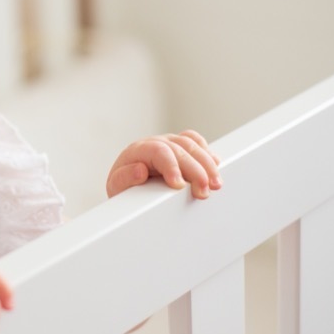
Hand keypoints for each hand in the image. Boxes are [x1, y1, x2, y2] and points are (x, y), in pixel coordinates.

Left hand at [106, 130, 220, 199]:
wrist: (128, 187)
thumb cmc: (124, 188)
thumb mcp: (117, 188)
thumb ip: (124, 179)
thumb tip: (140, 170)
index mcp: (138, 150)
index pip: (158, 152)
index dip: (171, 167)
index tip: (179, 185)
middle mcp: (155, 143)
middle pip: (180, 149)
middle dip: (195, 170)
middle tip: (203, 191)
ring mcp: (170, 143)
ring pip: (192, 145)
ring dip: (207, 164)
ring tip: (215, 184)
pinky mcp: (181, 147)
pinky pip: (196, 143)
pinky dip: (207, 153)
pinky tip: (215, 166)